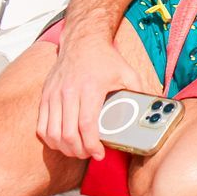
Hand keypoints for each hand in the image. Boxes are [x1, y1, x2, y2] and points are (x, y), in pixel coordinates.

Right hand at [36, 34, 143, 160]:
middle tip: (89, 154)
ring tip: (77, 151)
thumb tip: (155, 106)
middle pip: (67, 134)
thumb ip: (140, 91)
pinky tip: (61, 142)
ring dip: (64, 148)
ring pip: (52, 133)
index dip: (91, 145)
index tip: (98, 154)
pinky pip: (41, 126)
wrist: (82, 41)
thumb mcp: (127, 73)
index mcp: (90, 88)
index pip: (86, 125)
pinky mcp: (45, 96)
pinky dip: (50, 139)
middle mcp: (69, 92)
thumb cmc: (105, 58)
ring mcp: (54, 95)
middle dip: (79, 151)